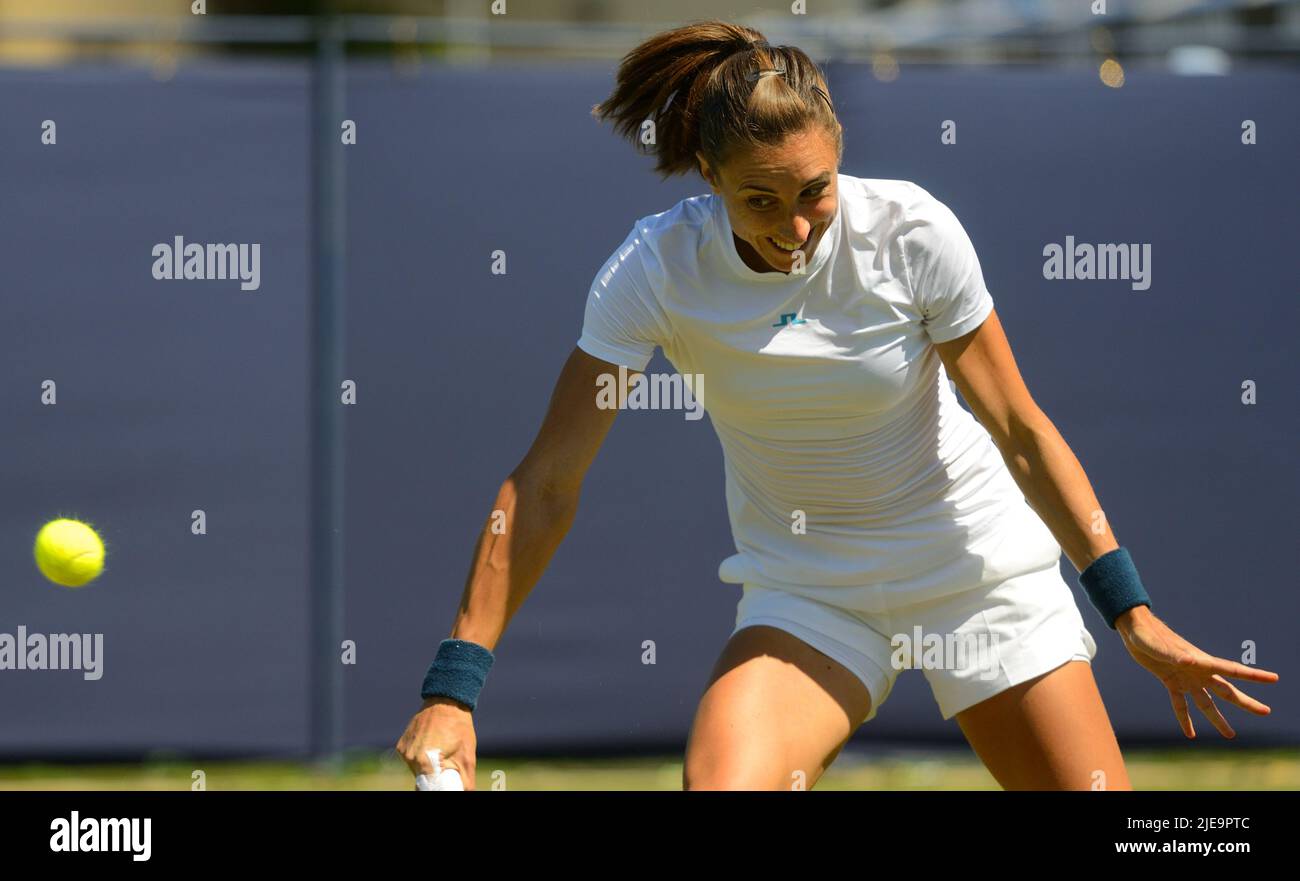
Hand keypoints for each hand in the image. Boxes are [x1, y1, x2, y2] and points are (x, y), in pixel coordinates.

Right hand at [395, 697, 477, 789]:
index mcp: (425, 762)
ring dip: (427, 768)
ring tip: (441, 754)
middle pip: (421, 781)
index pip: (427, 789)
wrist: (446, 701)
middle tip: (446, 770)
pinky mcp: (401, 745)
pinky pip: (411, 759)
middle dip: (434, 779)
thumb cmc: (459, 728)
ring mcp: (404, 751)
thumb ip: (466, 782)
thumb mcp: (467, 757)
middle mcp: (410, 758)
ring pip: (415, 770)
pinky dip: (421, 758)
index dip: (437, 789)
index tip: (445, 785)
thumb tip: (466, 793)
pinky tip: (432, 746)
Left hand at [1115, 606, 1278, 738]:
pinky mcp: (1171, 682)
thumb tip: (1191, 662)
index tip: (1274, 679)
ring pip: (1207, 703)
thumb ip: (1175, 655)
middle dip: (1246, 702)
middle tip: (1266, 712)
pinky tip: (1190, 734)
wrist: (1135, 629)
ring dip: (1218, 719)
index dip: (1254, 675)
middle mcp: (1198, 672)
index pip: (1233, 670)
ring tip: (1230, 735)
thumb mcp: (1161, 646)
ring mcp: (1186, 678)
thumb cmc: (1149, 634)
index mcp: (1202, 661)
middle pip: (1227, 691)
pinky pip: (1180, 704)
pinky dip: (1184, 718)